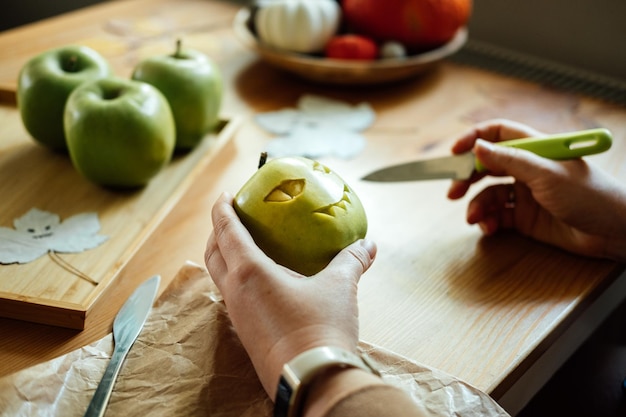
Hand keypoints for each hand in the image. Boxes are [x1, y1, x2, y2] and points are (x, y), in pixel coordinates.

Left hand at [204, 192, 376, 397]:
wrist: (312, 380)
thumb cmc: (321, 329)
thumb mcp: (339, 288)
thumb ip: (351, 261)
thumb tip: (368, 245)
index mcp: (250, 273)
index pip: (226, 232)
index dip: (222, 210)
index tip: (224, 195)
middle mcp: (235, 293)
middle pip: (213, 254)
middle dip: (217, 232)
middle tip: (230, 218)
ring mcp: (238, 316)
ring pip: (220, 278)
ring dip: (224, 258)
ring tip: (242, 247)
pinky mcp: (246, 334)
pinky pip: (233, 297)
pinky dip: (238, 280)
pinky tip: (262, 283)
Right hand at [447, 119, 625, 260]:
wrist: (615, 232)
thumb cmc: (590, 196)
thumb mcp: (547, 174)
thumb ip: (509, 160)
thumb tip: (477, 148)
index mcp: (535, 149)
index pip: (498, 134)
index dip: (474, 139)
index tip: (454, 152)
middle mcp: (528, 169)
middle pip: (487, 166)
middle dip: (467, 178)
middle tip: (453, 192)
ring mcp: (526, 194)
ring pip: (489, 194)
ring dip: (477, 206)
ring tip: (475, 219)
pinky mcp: (525, 218)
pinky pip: (497, 216)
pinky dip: (488, 221)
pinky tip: (489, 228)